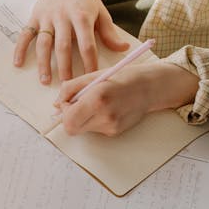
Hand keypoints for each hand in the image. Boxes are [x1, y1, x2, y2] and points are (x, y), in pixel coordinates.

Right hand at [13, 0, 128, 84]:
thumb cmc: (84, 0)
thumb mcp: (100, 12)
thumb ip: (108, 32)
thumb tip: (123, 48)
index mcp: (82, 15)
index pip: (87, 43)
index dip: (89, 61)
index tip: (90, 77)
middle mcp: (63, 16)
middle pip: (63, 45)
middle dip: (65, 66)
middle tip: (67, 84)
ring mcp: (47, 17)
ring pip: (44, 43)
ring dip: (44, 63)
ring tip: (45, 80)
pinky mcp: (34, 17)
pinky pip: (25, 34)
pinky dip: (20, 49)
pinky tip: (18, 63)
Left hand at [53, 62, 200, 136]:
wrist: (152, 87)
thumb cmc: (123, 77)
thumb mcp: (95, 75)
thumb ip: (71, 88)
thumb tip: (57, 103)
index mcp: (97, 98)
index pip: (68, 119)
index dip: (63, 112)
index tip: (67, 102)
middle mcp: (105, 115)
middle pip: (72, 129)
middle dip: (69, 118)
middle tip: (76, 106)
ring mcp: (111, 126)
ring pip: (83, 129)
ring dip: (83, 118)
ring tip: (96, 104)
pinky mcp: (115, 132)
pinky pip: (95, 129)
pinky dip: (94, 120)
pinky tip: (107, 109)